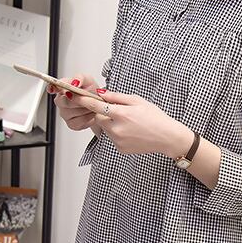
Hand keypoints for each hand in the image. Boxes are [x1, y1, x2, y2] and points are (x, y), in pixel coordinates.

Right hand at [47, 72, 102, 136]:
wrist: (100, 104)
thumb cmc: (91, 91)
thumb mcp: (88, 80)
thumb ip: (80, 78)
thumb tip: (75, 82)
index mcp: (63, 89)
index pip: (53, 87)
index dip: (52, 88)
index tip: (53, 89)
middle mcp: (61, 101)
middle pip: (63, 102)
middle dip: (77, 100)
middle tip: (87, 97)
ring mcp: (65, 114)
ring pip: (71, 112)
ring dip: (84, 109)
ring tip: (91, 105)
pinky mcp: (71, 124)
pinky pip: (78, 122)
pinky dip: (87, 117)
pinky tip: (90, 113)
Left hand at [68, 89, 193, 156]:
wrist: (167, 137)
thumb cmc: (156, 117)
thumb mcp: (138, 101)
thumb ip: (117, 97)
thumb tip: (101, 93)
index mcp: (121, 114)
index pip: (96, 106)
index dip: (84, 100)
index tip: (74, 96)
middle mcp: (117, 129)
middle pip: (99, 117)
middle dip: (104, 113)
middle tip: (119, 111)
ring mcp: (118, 140)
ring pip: (106, 128)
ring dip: (112, 123)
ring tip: (130, 123)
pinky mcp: (120, 148)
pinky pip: (112, 138)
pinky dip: (118, 133)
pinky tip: (132, 132)